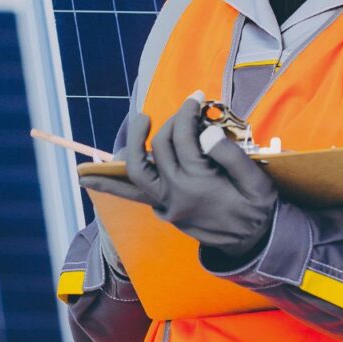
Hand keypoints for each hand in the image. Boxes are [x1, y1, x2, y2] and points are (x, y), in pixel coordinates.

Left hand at [86, 94, 279, 256]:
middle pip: (162, 146)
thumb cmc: (256, 208)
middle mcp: (176, 194)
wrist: (253, 244)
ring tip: (142, 118)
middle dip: (172, 121)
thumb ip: (232, 157)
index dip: (189, 112)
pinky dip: (108, 185)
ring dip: (132, 143)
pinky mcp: (162, 209)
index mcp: (200, 184)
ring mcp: (165, 204)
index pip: (185, 138)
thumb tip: (205, 132)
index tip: (197, 97)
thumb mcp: (257, 183)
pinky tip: (85, 177)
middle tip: (188, 107)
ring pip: (136, 171)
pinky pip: (130, 195)